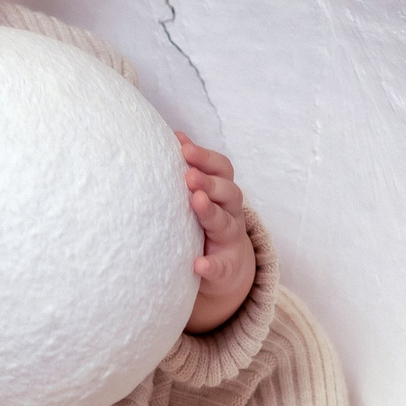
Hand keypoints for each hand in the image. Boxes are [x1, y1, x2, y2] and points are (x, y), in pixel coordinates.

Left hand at [179, 133, 255, 333]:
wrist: (229, 269)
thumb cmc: (207, 224)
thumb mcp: (203, 195)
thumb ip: (191, 169)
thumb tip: (173, 136)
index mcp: (224, 192)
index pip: (222, 169)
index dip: (206, 158)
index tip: (183, 148)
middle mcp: (231, 213)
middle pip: (228, 193)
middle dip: (209, 183)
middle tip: (189, 176)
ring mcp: (230, 241)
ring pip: (226, 224)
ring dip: (211, 213)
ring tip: (196, 203)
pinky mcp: (226, 268)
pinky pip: (220, 267)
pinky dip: (211, 265)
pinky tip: (198, 264)